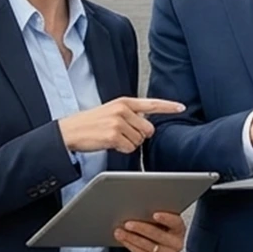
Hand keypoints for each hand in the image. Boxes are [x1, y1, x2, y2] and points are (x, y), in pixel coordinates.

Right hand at [58, 97, 184, 154]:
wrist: (70, 131)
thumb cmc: (91, 123)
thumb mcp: (111, 111)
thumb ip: (130, 114)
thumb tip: (146, 125)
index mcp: (124, 102)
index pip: (151, 103)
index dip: (168, 106)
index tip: (181, 107)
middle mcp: (122, 110)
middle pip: (148, 129)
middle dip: (139, 136)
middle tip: (122, 134)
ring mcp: (118, 122)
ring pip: (139, 140)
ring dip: (129, 143)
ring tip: (113, 138)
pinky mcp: (113, 135)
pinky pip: (130, 148)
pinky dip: (122, 149)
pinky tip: (111, 144)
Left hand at [115, 211, 184, 251]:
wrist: (161, 250)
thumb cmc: (160, 229)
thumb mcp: (162, 222)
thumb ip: (155, 216)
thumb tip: (138, 209)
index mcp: (179, 229)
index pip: (176, 223)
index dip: (166, 219)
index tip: (154, 214)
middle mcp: (176, 243)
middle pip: (159, 236)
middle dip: (142, 229)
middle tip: (128, 224)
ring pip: (149, 247)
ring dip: (132, 238)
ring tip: (120, 232)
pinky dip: (131, 247)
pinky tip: (124, 240)